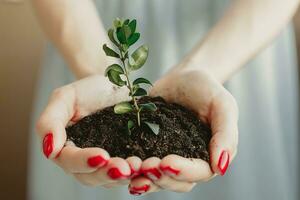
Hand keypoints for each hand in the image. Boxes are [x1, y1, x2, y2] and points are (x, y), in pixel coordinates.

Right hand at [36, 75, 142, 186]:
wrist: (112, 86)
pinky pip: (126, 172)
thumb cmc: (86, 91)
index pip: (69, 160)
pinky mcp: (122, 158)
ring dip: (122, 176)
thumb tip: (49, 150)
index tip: (102, 156)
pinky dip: (135, 173)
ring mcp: (103, 162)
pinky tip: (144, 167)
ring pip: (108, 179)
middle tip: (124, 168)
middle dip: (106, 174)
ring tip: (136, 167)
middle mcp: (82, 160)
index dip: (83, 162)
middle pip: (89, 177)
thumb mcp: (65, 98)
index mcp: (65, 147)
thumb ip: (50, 121)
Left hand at [128, 68, 238, 194]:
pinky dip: (133, 169)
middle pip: (178, 182)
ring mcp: (168, 155)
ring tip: (131, 171)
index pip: (200, 172)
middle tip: (146, 166)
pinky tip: (120, 166)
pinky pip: (142, 164)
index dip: (184, 171)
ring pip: (159, 179)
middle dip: (161, 178)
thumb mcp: (223, 106)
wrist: (184, 77)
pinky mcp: (149, 147)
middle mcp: (189, 160)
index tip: (166, 162)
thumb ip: (226, 135)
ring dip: (145, 179)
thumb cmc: (207, 89)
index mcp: (209, 155)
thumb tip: (221, 168)